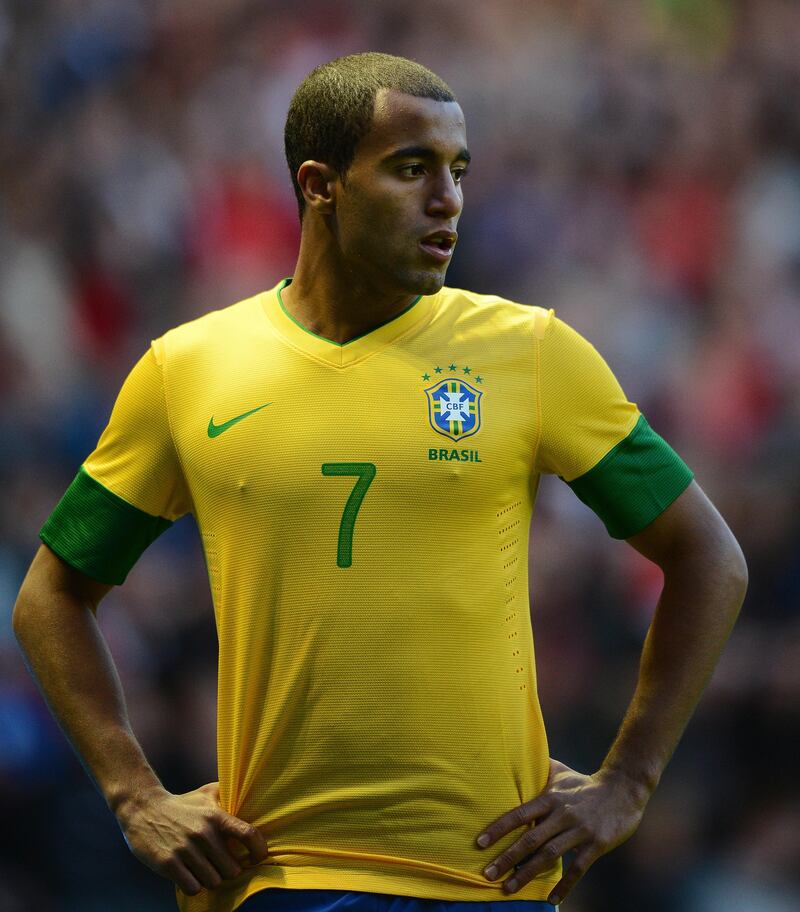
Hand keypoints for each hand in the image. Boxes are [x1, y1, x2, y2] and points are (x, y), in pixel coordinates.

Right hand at [115, 781, 267, 895]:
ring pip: (214, 882)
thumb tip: (254, 799)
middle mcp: (203, 833)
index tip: (258, 858)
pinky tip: (189, 875)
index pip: (248, 834)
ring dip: (210, 879)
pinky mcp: (168, 863)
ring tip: (203, 869)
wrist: (143, 808)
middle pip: (232, 869)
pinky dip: (194, 886)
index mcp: (215, 815)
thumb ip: (230, 796)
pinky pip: (193, 888)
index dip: (259, 850)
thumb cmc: (182, 804)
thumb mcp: (207, 793)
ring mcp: (185, 849)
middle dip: (228, 871)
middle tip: (220, 865)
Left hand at [475, 759, 649, 903]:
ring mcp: (580, 830)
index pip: (519, 814)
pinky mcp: (597, 844)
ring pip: (549, 856)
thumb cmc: (584, 782)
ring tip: (508, 888)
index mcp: (550, 797)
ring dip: (527, 874)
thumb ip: (538, 770)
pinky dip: (565, 885)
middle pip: (531, 839)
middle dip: (507, 858)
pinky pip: (578, 868)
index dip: (498, 829)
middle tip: (487, 874)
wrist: (623, 789)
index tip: (480, 843)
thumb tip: (514, 758)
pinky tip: (552, 899)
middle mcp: (562, 813)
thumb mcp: (560, 772)